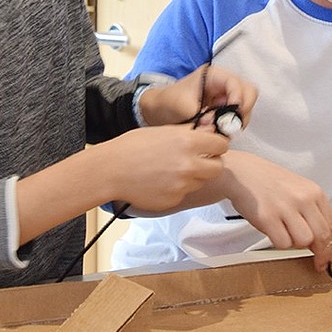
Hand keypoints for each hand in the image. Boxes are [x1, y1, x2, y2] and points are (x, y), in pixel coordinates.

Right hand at [99, 124, 227, 211]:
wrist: (111, 171)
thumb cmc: (133, 147)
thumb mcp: (162, 131)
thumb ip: (189, 133)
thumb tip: (209, 131)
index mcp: (188, 142)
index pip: (221, 145)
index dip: (216, 145)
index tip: (210, 147)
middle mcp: (189, 165)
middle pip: (218, 167)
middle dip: (210, 163)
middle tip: (197, 161)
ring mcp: (182, 185)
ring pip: (201, 182)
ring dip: (193, 177)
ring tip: (171, 170)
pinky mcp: (173, 200)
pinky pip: (184, 194)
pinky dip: (177, 189)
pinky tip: (161, 181)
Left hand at [138, 64, 257, 128]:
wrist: (159, 109)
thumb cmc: (169, 102)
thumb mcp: (182, 108)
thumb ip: (201, 117)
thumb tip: (216, 127)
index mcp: (214, 75)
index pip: (236, 84)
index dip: (238, 100)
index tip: (231, 117)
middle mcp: (223, 84)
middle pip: (248, 93)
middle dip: (243, 111)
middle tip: (231, 126)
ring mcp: (226, 96)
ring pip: (246, 106)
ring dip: (238, 120)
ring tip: (221, 130)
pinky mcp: (224, 109)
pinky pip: (237, 116)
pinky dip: (232, 125)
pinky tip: (219, 131)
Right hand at [221, 150, 331, 271]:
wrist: (242, 172)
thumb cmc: (269, 183)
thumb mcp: (299, 190)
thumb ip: (312, 212)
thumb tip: (322, 241)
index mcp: (314, 192)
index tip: (329, 258)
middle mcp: (303, 198)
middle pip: (322, 236)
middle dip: (321, 253)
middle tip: (316, 261)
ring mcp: (285, 207)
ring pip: (304, 241)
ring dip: (296, 244)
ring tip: (285, 233)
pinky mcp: (268, 218)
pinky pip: (283, 243)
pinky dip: (279, 242)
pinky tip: (273, 231)